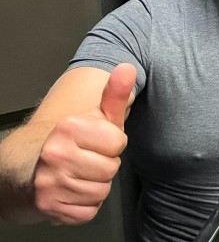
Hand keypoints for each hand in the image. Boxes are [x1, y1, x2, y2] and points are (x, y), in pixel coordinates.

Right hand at [33, 64, 135, 223]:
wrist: (27, 168)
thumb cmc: (71, 141)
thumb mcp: (95, 116)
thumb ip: (115, 94)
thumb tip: (128, 68)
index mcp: (69, 127)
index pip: (118, 143)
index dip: (112, 143)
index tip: (95, 141)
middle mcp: (55, 154)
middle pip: (111, 169)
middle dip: (104, 166)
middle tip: (86, 160)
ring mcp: (50, 182)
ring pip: (101, 192)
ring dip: (95, 186)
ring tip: (78, 175)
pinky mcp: (49, 206)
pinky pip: (89, 211)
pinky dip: (85, 205)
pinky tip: (72, 191)